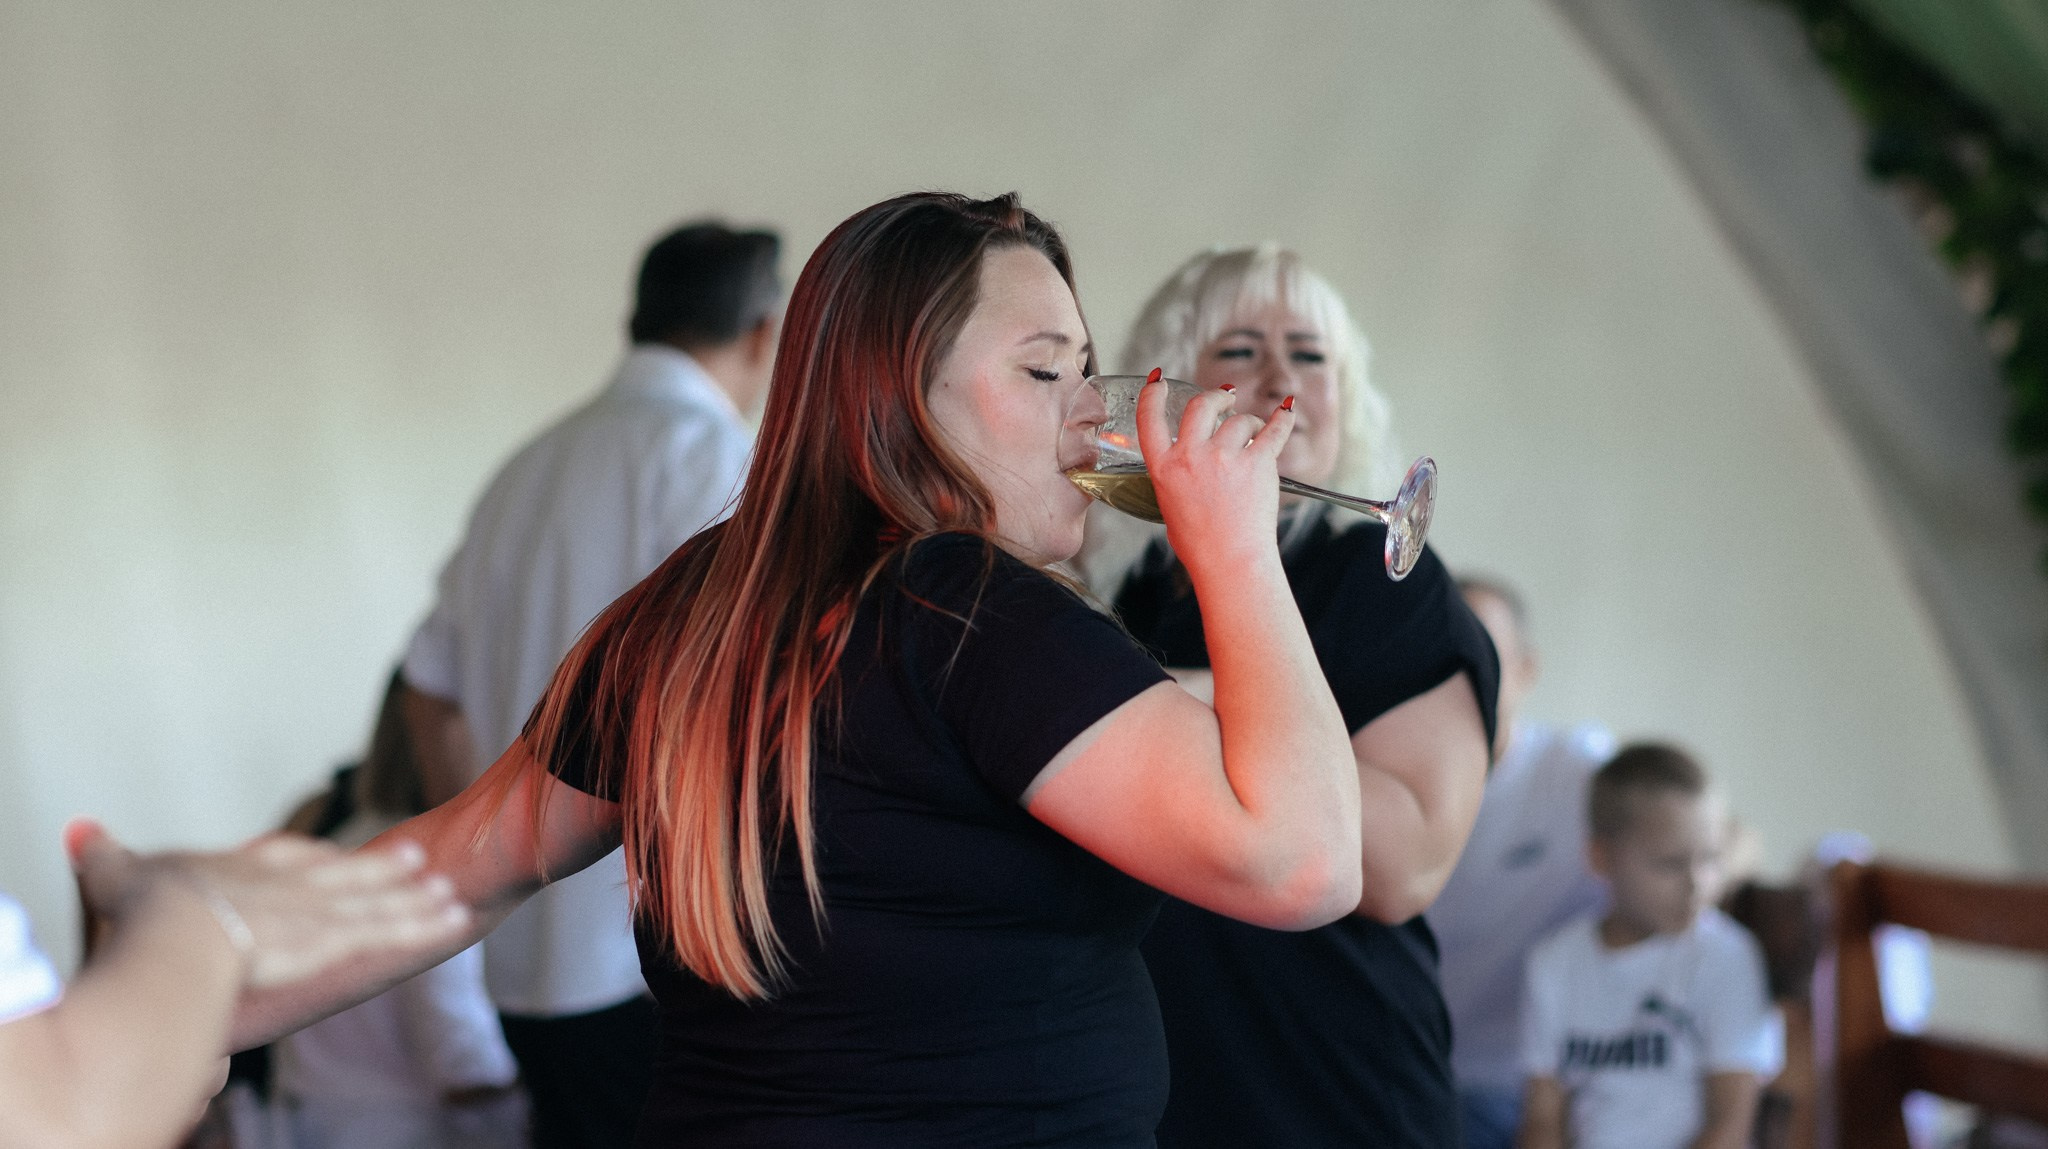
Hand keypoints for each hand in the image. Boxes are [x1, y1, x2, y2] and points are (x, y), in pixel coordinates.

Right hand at [67, 819, 470, 990]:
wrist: (184, 931)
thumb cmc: (150, 909)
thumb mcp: (120, 874)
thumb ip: (107, 854)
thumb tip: (82, 831)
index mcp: (242, 869)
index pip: (285, 861)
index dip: (310, 862)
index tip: (331, 858)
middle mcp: (289, 882)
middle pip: (342, 874)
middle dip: (377, 872)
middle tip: (412, 862)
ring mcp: (319, 909)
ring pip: (378, 901)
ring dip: (415, 900)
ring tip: (449, 894)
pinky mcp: (339, 938)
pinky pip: (394, 931)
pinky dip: (426, 926)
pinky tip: (457, 919)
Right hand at [1136, 379, 1294, 572]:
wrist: (1231, 562)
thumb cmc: (1201, 545)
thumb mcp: (1171, 508)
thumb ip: (1176, 480)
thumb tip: (1188, 468)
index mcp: (1164, 469)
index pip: (1150, 419)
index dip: (1153, 394)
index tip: (1158, 380)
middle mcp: (1191, 457)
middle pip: (1199, 406)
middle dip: (1214, 397)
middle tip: (1225, 399)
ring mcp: (1224, 457)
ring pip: (1239, 420)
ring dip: (1249, 422)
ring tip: (1255, 433)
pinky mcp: (1257, 462)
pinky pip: (1273, 431)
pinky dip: (1282, 420)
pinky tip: (1285, 412)